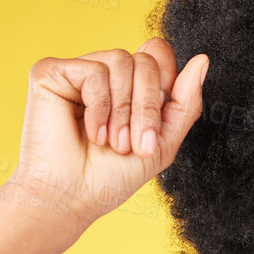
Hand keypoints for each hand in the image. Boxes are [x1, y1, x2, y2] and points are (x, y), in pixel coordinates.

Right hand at [6, 39, 207, 231]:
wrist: (73, 198)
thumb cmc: (111, 177)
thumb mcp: (163, 142)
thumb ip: (185, 102)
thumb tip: (202, 60)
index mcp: (129, 85)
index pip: (159, 54)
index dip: (165, 86)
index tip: (152, 127)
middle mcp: (105, 72)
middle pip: (146, 61)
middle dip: (147, 108)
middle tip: (132, 144)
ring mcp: (77, 70)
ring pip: (121, 60)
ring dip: (122, 111)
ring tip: (111, 142)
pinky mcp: (50, 72)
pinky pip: (94, 71)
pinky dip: (99, 107)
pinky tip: (90, 132)